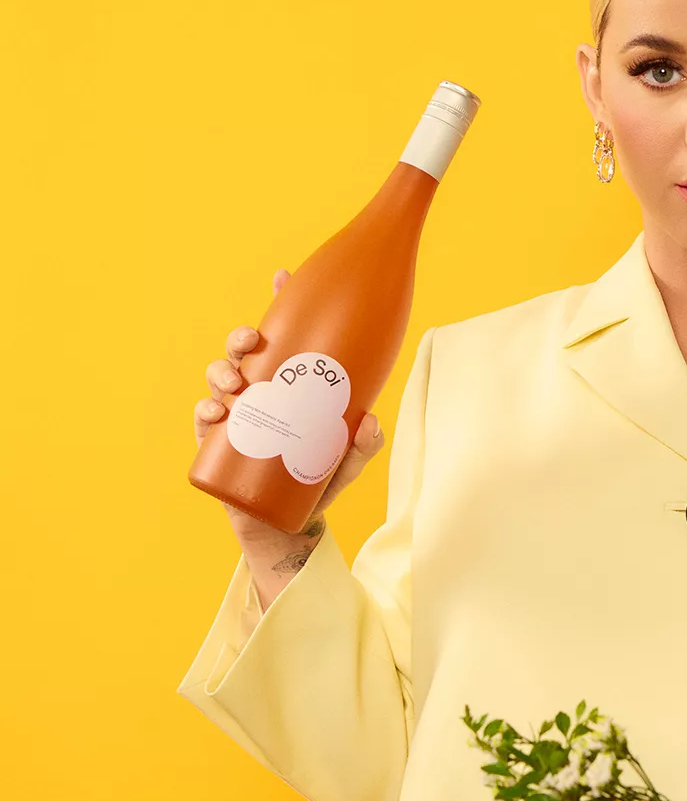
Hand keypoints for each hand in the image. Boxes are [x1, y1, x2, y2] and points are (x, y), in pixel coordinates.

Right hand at [194, 267, 385, 542]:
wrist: (289, 524)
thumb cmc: (318, 483)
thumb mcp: (348, 462)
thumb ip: (363, 444)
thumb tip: (369, 421)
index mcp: (288, 384)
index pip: (282, 337)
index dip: (278, 303)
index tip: (281, 276)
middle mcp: (259, 392)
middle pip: (243, 351)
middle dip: (241, 337)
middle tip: (251, 343)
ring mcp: (236, 414)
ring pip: (219, 377)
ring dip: (221, 371)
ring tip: (235, 384)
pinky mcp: (217, 442)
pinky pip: (203, 418)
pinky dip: (206, 410)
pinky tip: (216, 412)